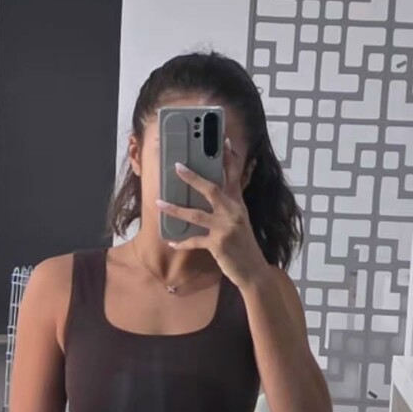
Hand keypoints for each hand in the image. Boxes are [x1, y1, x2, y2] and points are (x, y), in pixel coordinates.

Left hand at [155, 137, 265, 290]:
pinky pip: (195, 241)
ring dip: (175, 208)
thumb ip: (230, 206)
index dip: (229, 158)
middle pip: (212, 189)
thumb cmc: (243, 245)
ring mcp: (226, 228)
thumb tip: (216, 193)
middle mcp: (233, 212)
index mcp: (239, 204)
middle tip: (177, 166)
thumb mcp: (240, 222)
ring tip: (159, 202)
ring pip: (196, 214)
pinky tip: (171, 242)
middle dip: (193, 177)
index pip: (235, 176)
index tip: (223, 140)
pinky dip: (182, 242)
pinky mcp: (219, 244)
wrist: (253, 271)